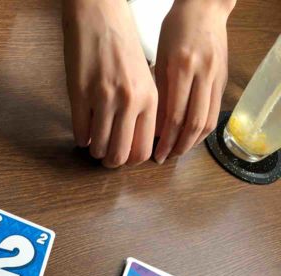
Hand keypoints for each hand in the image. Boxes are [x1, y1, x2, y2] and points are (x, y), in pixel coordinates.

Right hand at [63, 0, 157, 166]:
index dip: (130, 160)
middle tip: (105, 156)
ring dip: (94, 149)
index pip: (142, 150)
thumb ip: (141, 109)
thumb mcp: (143, 77)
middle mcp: (129, 101)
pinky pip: (80, 133)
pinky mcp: (80, 95)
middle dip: (111, 162)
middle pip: (120, 155)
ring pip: (99, 148)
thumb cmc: (120, 42)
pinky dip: (80, 137)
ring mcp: (104, 99)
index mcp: (149, 98)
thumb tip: (132, 142)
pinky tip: (82, 128)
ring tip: (94, 140)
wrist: (98, 14)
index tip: (124, 156)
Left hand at [154, 0, 235, 162]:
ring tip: (178, 151)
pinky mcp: (223, 78)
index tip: (156, 153)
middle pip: (194, 123)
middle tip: (166, 157)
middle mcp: (201, 73)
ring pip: (208, 120)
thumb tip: (155, 126)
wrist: (204, 7)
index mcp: (181, 67)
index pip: (175, 115)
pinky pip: (215, 112)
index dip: (165, 140)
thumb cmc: (176, 29)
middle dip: (179, 146)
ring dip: (193, 142)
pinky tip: (192, 136)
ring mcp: (215, 76)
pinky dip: (203, 129)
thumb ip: (159, 92)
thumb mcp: (159, 58)